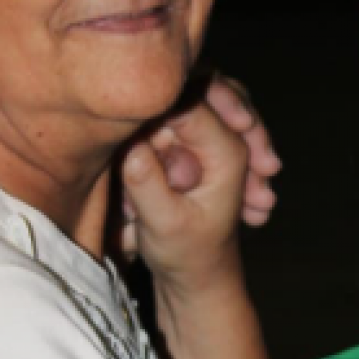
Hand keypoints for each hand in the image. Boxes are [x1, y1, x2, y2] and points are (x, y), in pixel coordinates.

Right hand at [118, 75, 280, 263]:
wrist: (200, 277)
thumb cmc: (188, 255)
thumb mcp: (164, 225)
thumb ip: (147, 183)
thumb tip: (130, 144)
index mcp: (228, 152)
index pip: (190, 99)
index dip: (156, 106)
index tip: (132, 132)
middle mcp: (225, 137)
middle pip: (195, 82)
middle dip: (164, 108)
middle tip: (138, 143)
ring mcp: (206, 138)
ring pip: (183, 95)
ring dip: (158, 125)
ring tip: (145, 164)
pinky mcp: (186, 143)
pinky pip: (170, 115)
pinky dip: (155, 133)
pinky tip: (144, 167)